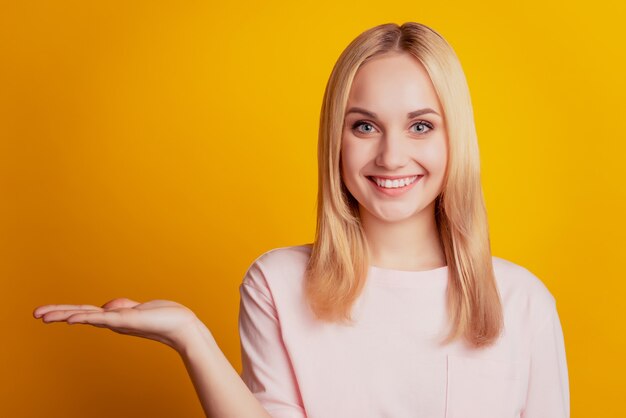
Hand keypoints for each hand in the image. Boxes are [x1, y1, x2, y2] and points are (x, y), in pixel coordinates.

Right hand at [33, 298, 201, 351]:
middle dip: (57, 314)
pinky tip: (72, 318)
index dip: (65, 311)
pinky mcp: (128, 320)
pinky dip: (87, 318)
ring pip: (87, 316)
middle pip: (80, 315)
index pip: (85, 312)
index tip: (45, 311)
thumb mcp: (139, 308)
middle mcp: (114, 321)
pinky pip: (104, 318)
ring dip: (64, 315)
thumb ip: (122, 307)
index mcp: (115, 317)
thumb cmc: (165, 317)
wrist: (183, 326)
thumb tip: (105, 306)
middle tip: (34, 314)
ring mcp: (119, 322)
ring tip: (43, 315)